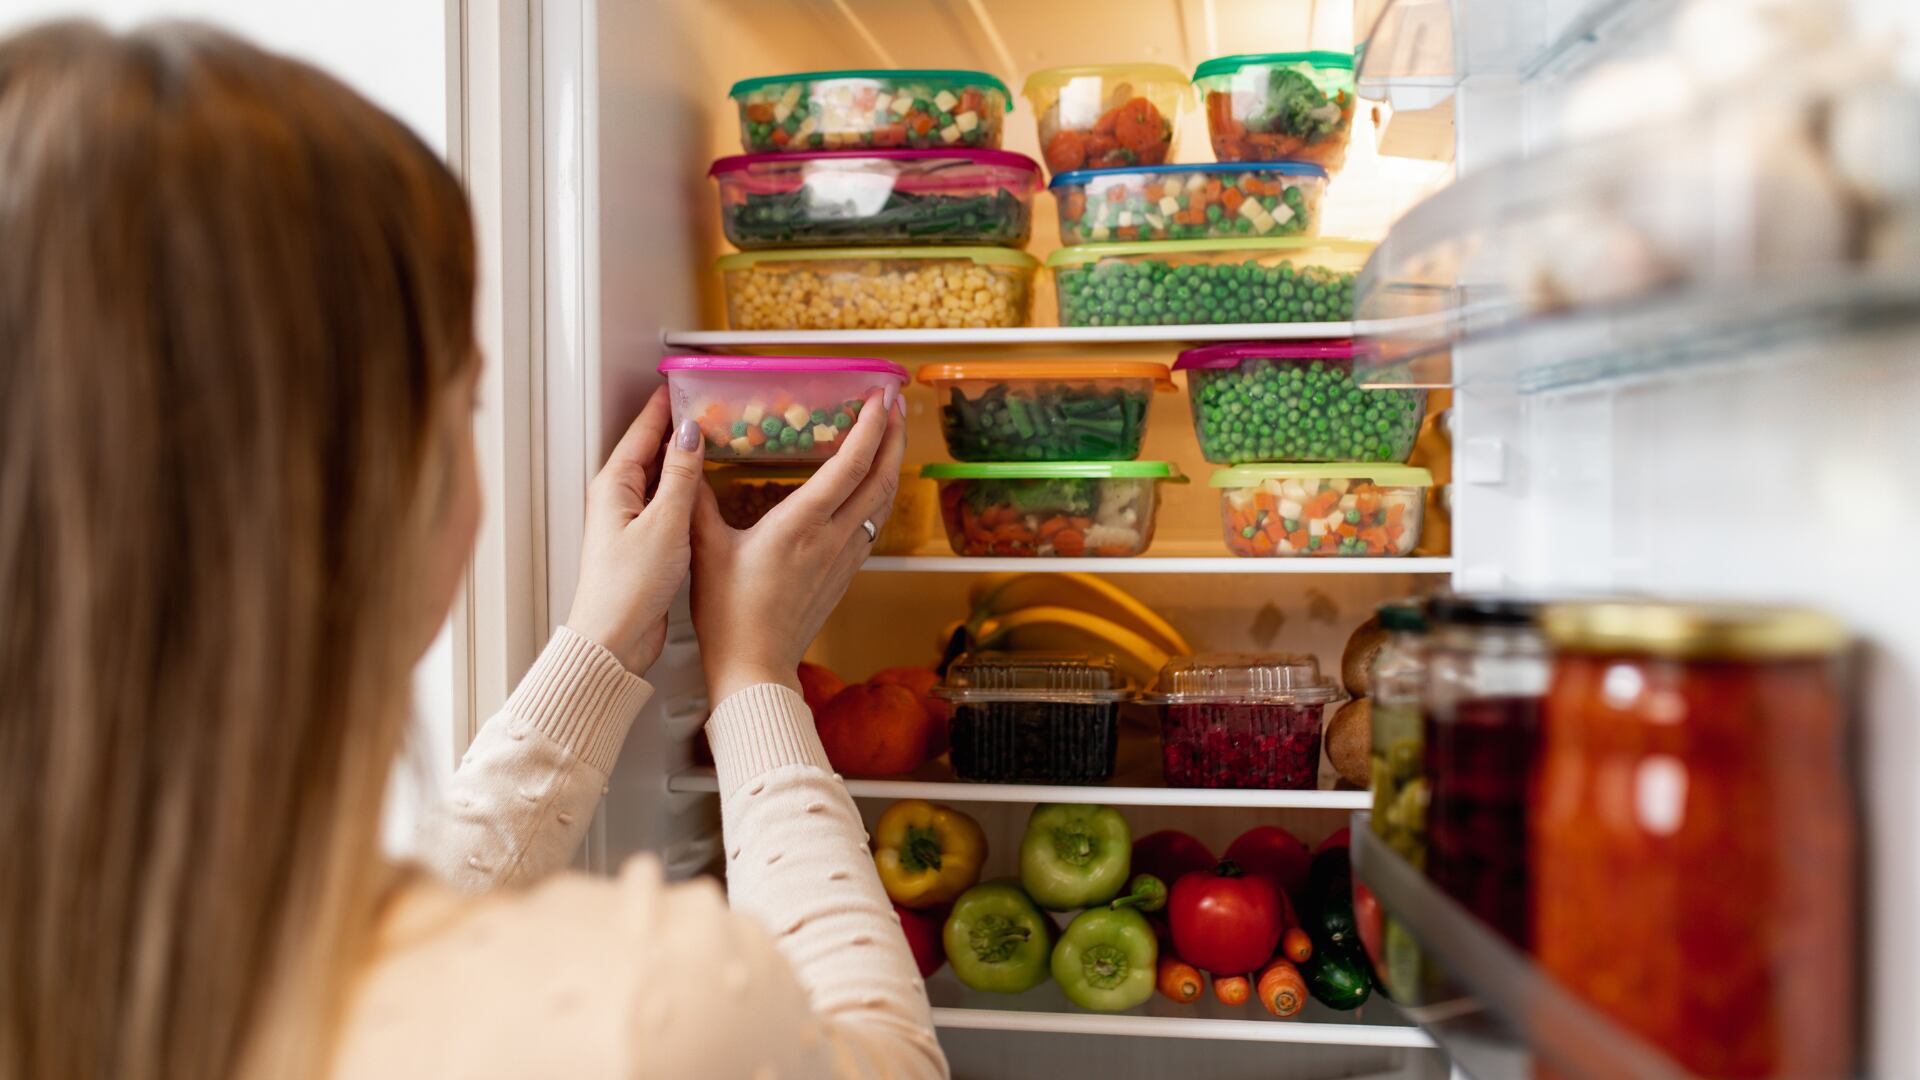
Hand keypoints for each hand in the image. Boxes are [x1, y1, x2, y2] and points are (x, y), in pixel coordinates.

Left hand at [565, 386, 704, 673]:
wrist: (615, 639)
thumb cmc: (627, 589)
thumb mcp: (664, 523)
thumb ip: (680, 476)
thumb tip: (690, 434)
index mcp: (615, 485)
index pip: (643, 430)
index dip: (665, 404)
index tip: (683, 381)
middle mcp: (618, 499)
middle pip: (650, 449)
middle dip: (677, 426)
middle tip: (707, 404)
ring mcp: (630, 521)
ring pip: (660, 476)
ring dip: (683, 458)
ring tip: (713, 439)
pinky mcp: (644, 543)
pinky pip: (667, 502)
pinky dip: (686, 489)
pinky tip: (705, 490)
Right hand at [690, 390, 906, 702]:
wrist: (754, 667)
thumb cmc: (729, 615)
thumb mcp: (705, 548)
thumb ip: (697, 497)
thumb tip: (687, 456)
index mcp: (801, 526)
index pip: (850, 466)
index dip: (870, 427)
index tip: (880, 398)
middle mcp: (832, 539)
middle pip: (880, 479)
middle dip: (893, 437)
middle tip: (895, 405)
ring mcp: (843, 559)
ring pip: (882, 503)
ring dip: (890, 465)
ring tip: (889, 438)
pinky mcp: (843, 575)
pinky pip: (872, 525)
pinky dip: (878, 496)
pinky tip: (870, 489)